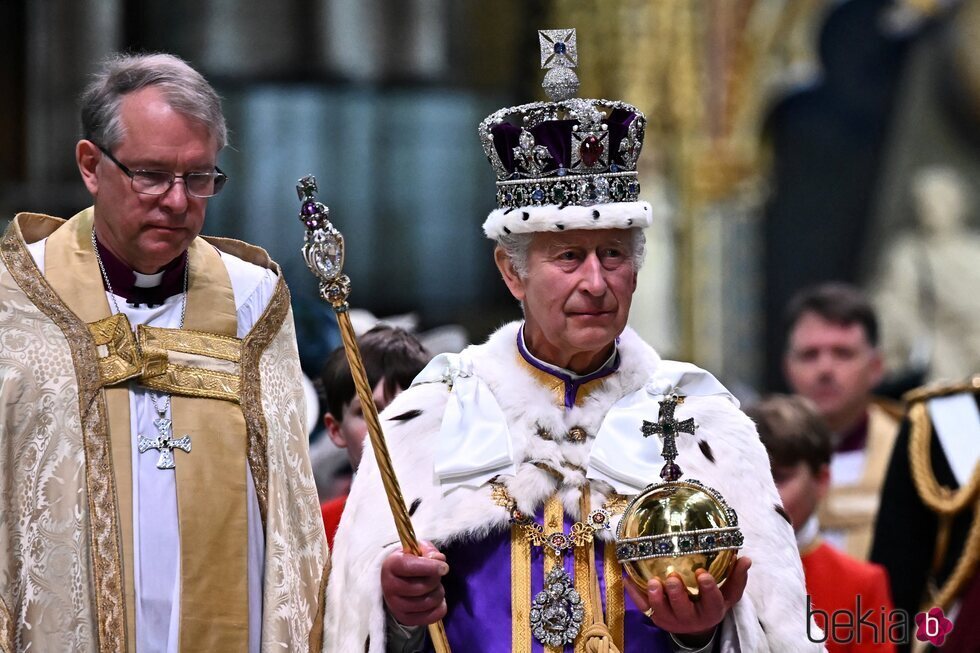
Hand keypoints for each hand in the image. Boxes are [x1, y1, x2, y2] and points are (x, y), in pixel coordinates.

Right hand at [381, 540, 448, 626]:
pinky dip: (440, 608)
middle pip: (422, 587)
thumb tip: (439, 559)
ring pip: (428, 602)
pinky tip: (437, 600)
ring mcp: (395, 605)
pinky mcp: (404, 618)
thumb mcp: (417, 550)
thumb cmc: (410, 561)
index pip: (409, 567)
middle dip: (436, 580)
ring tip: (434, 587)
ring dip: (439, 593)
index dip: (430, 567)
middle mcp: (389, 586)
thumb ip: (429, 551)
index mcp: (391, 565)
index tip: (444, 567)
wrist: (396, 580)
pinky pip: (431, 617)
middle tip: (436, 576)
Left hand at [624, 557, 750, 643]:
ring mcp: (671, 620)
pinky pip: (642, 608)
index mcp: (711, 611)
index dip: (707, 589)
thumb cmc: (711, 603)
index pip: (712, 601)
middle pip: (683, 609)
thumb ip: (736, 577)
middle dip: (677, 594)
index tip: (703, 573)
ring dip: (655, 597)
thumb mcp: (728, 594)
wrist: (696, 626)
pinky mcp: (655, 618)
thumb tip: (745, 558)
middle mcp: (691, 618)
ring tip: (651, 582)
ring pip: (661, 611)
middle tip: (672, 578)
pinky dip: (634, 594)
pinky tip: (628, 579)